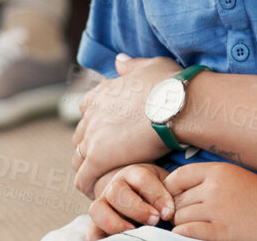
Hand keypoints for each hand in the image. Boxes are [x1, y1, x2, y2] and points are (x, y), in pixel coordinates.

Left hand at [73, 54, 183, 194]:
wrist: (177, 103)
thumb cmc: (170, 84)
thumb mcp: (149, 66)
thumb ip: (131, 66)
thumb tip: (118, 61)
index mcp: (101, 94)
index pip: (88, 112)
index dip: (98, 126)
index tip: (110, 137)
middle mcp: (91, 114)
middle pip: (81, 136)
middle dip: (92, 148)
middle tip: (109, 162)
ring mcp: (93, 136)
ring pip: (79, 158)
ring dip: (89, 169)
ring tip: (103, 180)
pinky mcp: (98, 157)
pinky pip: (83, 178)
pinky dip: (88, 187)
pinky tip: (99, 194)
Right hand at [86, 163, 174, 237]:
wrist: (136, 196)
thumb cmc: (157, 194)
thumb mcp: (166, 187)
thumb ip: (171, 195)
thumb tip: (173, 212)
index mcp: (135, 174)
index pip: (142, 179)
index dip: (156, 195)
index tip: (169, 212)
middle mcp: (115, 187)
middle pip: (117, 193)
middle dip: (136, 208)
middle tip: (154, 219)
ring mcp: (102, 204)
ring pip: (98, 209)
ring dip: (115, 222)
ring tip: (133, 231)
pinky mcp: (95, 223)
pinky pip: (91, 231)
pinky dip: (100, 238)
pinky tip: (118, 240)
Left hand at [164, 162, 256, 239]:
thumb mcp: (234, 177)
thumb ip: (208, 179)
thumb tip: (177, 190)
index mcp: (219, 171)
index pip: (179, 176)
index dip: (171, 188)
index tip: (173, 195)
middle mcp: (215, 188)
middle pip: (178, 199)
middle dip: (179, 208)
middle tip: (185, 213)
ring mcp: (217, 211)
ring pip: (181, 217)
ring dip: (182, 222)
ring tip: (193, 223)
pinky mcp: (221, 232)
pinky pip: (188, 231)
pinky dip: (184, 233)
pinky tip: (191, 232)